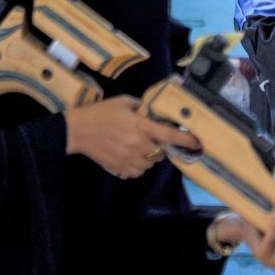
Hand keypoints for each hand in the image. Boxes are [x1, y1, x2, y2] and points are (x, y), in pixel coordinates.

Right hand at [64, 95, 200, 178]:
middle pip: (160, 153)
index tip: (197, 143)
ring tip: (137, 149)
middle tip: (150, 140)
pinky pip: (136, 172)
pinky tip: (129, 158)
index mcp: (141, 126)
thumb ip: (140, 106)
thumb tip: (151, 110)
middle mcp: (138, 144)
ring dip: (148, 158)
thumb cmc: (99, 113)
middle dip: (159, 148)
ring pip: (149, 165)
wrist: (76, 130)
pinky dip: (137, 167)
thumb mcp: (122, 102)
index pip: (170, 135)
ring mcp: (129, 158)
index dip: (186, 140)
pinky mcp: (119, 168)